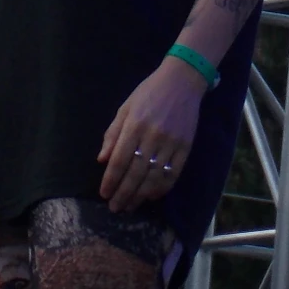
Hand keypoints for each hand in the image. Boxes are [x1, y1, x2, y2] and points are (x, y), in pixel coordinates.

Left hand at [97, 56, 204, 212]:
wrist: (183, 80)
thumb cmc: (149, 92)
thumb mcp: (125, 108)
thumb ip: (113, 134)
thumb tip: (102, 160)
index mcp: (134, 125)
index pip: (119, 160)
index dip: (111, 180)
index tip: (104, 193)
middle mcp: (152, 136)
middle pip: (135, 172)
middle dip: (123, 193)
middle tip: (115, 208)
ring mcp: (171, 142)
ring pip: (154, 176)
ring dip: (141, 195)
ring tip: (131, 206)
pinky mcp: (186, 146)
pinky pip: (174, 173)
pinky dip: (163, 187)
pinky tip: (152, 196)